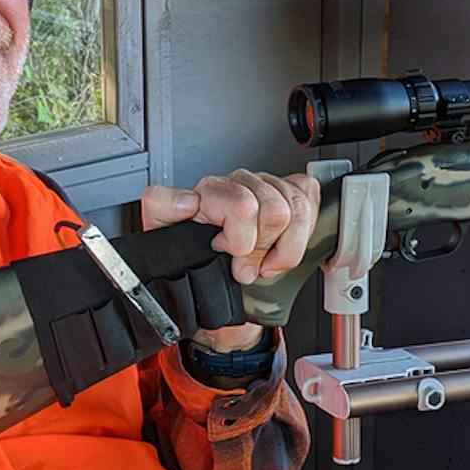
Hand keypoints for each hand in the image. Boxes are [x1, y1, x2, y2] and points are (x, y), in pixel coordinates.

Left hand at [141, 169, 320, 351]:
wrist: (208, 286)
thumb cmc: (190, 267)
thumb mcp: (164, 245)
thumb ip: (162, 211)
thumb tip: (188, 200)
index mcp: (205, 193)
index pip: (239, 204)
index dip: (238, 239)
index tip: (224, 252)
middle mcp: (234, 183)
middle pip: (271, 211)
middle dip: (261, 249)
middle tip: (243, 265)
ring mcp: (262, 184)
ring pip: (294, 208)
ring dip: (283, 246)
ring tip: (263, 260)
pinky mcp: (286, 189)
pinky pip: (307, 200)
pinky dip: (300, 234)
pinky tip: (280, 246)